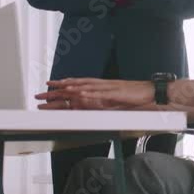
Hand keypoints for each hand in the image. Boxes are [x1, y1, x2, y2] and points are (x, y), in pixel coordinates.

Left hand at [36, 78, 155, 109]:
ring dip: (64, 91)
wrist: (154, 93)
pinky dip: (85, 94)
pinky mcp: (114, 94)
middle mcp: (101, 86)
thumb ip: (104, 103)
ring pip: (81, 88)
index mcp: (101, 87)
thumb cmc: (139, 97)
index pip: (76, 85)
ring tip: (49, 94)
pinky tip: (75, 95)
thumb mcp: (117, 101)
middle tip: (39, 95)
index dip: (61, 86)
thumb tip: (91, 108)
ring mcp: (107, 89)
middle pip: (73, 86)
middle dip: (55, 91)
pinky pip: (96, 94)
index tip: (47, 88)